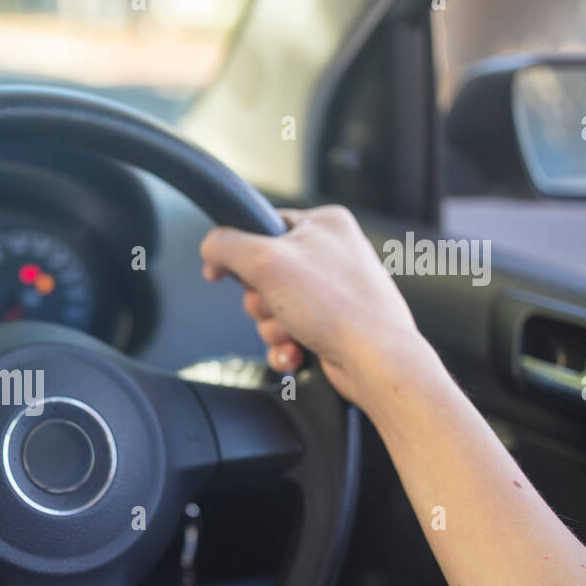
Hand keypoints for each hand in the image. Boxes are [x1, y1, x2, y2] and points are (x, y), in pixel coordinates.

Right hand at [200, 204, 430, 407]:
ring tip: (296, 331)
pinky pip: (286, 334)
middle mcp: (331, 254)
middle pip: (261, 275)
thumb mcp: (265, 262)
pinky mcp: (331, 325)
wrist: (375, 361)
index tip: (225, 273)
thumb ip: (226, 246)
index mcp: (324, 224)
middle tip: (278, 306)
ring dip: (272, 328)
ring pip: (271, 309)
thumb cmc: (338, 308)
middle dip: (261, 302)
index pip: (260, 227)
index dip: (239, 254)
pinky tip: (297, 350)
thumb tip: (210, 248)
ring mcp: (332, 292)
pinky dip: (285, 346)